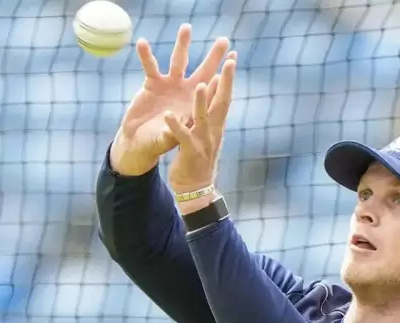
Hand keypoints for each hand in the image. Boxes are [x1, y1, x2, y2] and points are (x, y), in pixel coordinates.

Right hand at [110, 23, 232, 175]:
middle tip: (224, 40)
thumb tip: (174, 127)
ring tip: (186, 27)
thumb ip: (171, 133)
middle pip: (203, 71)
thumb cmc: (159, 142)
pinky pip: (150, 66)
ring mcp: (170, 85)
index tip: (232, 62)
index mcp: (196, 107)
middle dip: (214, 57)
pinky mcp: (152, 84)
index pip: (212, 91)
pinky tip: (142, 42)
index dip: (222, 78)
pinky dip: (146, 55)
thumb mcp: (166, 140)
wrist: (141, 143)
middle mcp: (186, 93)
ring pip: (178, 60)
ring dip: (182, 44)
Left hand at [164, 52, 236, 208]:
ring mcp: (202, 141)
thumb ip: (212, 116)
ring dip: (201, 102)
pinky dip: (175, 126)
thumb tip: (216, 94)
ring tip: (199, 85)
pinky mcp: (190, 152)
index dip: (228, 78)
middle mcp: (213, 131)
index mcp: (216, 125)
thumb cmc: (199, 159)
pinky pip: (181, 137)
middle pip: (221, 102)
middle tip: (230, 61)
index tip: (233, 58)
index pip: (225, 97)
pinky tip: (167, 115)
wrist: (197, 189)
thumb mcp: (208, 135)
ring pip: (202, 118)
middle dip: (225, 81)